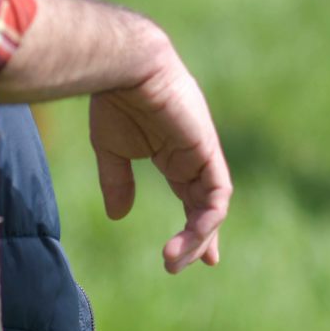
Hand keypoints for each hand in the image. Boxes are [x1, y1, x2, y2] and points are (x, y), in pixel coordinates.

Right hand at [88, 42, 230, 273]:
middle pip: (205, 205)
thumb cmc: (115, 99)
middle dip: (202, 237)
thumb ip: (118, 182)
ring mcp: (203, 153)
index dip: (191, 225)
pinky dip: (207, 220)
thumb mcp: (112, 149)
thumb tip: (119, 216)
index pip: (190, 195)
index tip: (185, 254)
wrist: (126, 68)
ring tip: (173, 261)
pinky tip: (191, 238)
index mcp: (173, 153)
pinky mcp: (208, 151)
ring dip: (198, 237)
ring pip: (212, 206)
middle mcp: (193, 155)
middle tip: (201, 262)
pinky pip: (217, 194)